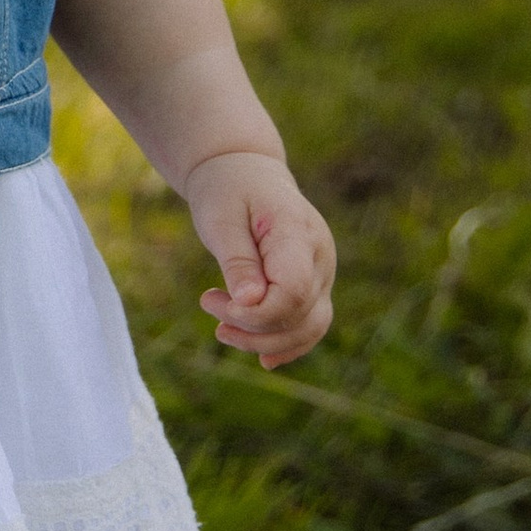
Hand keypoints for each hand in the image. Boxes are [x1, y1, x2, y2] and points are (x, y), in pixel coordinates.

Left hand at [185, 151, 334, 368]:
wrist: (246, 172)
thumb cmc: (229, 190)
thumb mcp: (221, 218)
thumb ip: (237, 260)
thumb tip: (250, 301)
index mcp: (298, 233)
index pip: (293, 292)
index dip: (256, 312)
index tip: (216, 300)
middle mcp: (320, 256)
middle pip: (301, 315)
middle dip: (251, 326)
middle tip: (208, 303)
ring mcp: (322, 272)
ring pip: (310, 327)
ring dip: (266, 341)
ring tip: (223, 330)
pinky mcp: (314, 285)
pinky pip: (311, 324)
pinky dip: (288, 345)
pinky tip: (262, 358)